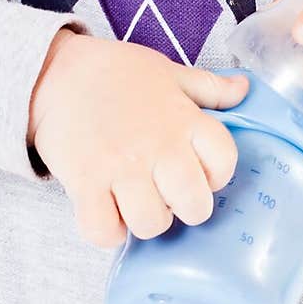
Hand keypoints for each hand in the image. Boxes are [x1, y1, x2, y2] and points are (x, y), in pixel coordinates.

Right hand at [27, 30, 248, 247]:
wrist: (56, 72)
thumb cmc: (116, 72)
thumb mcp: (169, 72)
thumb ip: (209, 87)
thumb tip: (246, 88)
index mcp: (183, 118)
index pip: (225, 161)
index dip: (217, 173)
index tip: (199, 170)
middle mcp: (157, 145)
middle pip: (195, 205)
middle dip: (186, 207)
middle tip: (168, 193)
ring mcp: (120, 167)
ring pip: (152, 224)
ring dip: (146, 220)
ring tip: (136, 200)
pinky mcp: (85, 183)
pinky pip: (105, 231)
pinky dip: (107, 230)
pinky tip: (107, 209)